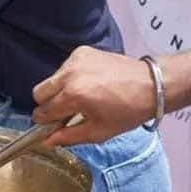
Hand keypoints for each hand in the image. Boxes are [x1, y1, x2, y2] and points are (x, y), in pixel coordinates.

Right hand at [31, 46, 156, 146]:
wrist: (151, 84)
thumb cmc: (128, 112)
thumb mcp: (100, 132)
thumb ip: (69, 136)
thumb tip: (47, 140)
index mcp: (73, 96)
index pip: (42, 111)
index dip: (44, 121)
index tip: (52, 125)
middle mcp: (69, 75)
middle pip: (39, 92)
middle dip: (47, 104)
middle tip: (64, 111)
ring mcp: (74, 60)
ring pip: (51, 79)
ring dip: (59, 90)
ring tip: (81, 96)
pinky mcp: (81, 51)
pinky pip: (65, 67)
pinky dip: (71, 77)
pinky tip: (89, 82)